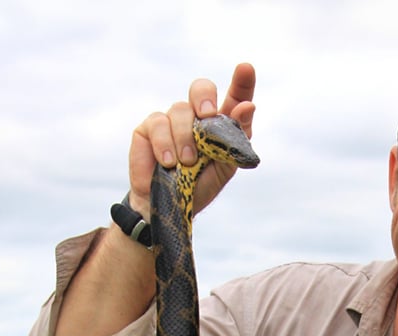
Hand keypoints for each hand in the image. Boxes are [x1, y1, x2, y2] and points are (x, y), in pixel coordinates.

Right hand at [127, 63, 256, 217]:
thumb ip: (237, 137)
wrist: (169, 204)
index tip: (246, 68)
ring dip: (185, 137)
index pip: (234, 96)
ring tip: (187, 162)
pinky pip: (158, 124)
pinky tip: (169, 162)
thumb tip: (248, 107)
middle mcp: (196, 116)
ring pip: (180, 110)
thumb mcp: (225, 166)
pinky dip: (165, 143)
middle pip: (201, 87)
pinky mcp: (149, 128)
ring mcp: (171, 119)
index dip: (242, 81)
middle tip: (206, 115)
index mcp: (221, 123)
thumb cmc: (200, 184)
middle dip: (204, 97)